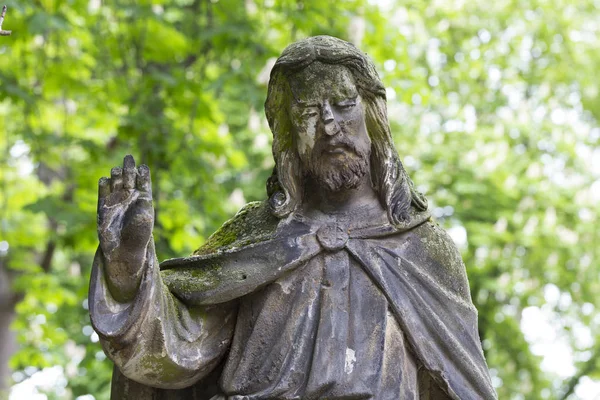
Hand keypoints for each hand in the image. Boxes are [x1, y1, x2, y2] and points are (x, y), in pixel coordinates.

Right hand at [97, 155, 153, 300]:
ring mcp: (116, 203)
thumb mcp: (145, 221)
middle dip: (128, 168)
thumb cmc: (139, 237)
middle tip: (129, 158)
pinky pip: (102, 194)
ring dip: (116, 176)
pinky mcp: (103, 209)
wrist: (124, 252)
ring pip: (116, 184)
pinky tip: (103, 180)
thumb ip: (142, 208)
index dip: (143, 174)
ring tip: (116, 169)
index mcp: (144, 200)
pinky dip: (103, 187)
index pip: (143, 183)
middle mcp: (130, 199)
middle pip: (129, 179)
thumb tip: (139, 198)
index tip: (143, 167)